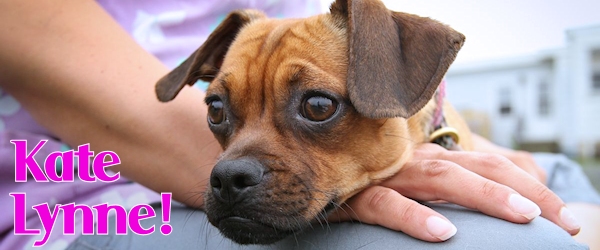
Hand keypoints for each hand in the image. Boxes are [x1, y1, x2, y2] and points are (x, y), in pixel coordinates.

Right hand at [329, 143, 580, 241]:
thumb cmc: (383, 186)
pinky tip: (442, 233)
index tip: (562, 216)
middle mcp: (420, 160)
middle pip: (479, 166)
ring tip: (522, 217)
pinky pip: (388, 206)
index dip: (531, 185)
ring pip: (443, 178)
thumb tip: (522, 183)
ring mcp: (392, 174)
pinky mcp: (361, 195)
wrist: (325, 177)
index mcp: (439, 157)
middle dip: (524, 191)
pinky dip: (415, 217)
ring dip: (484, 195)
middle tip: (558, 219)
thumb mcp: (429, 184)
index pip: (494, 161)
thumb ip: (470, 180)